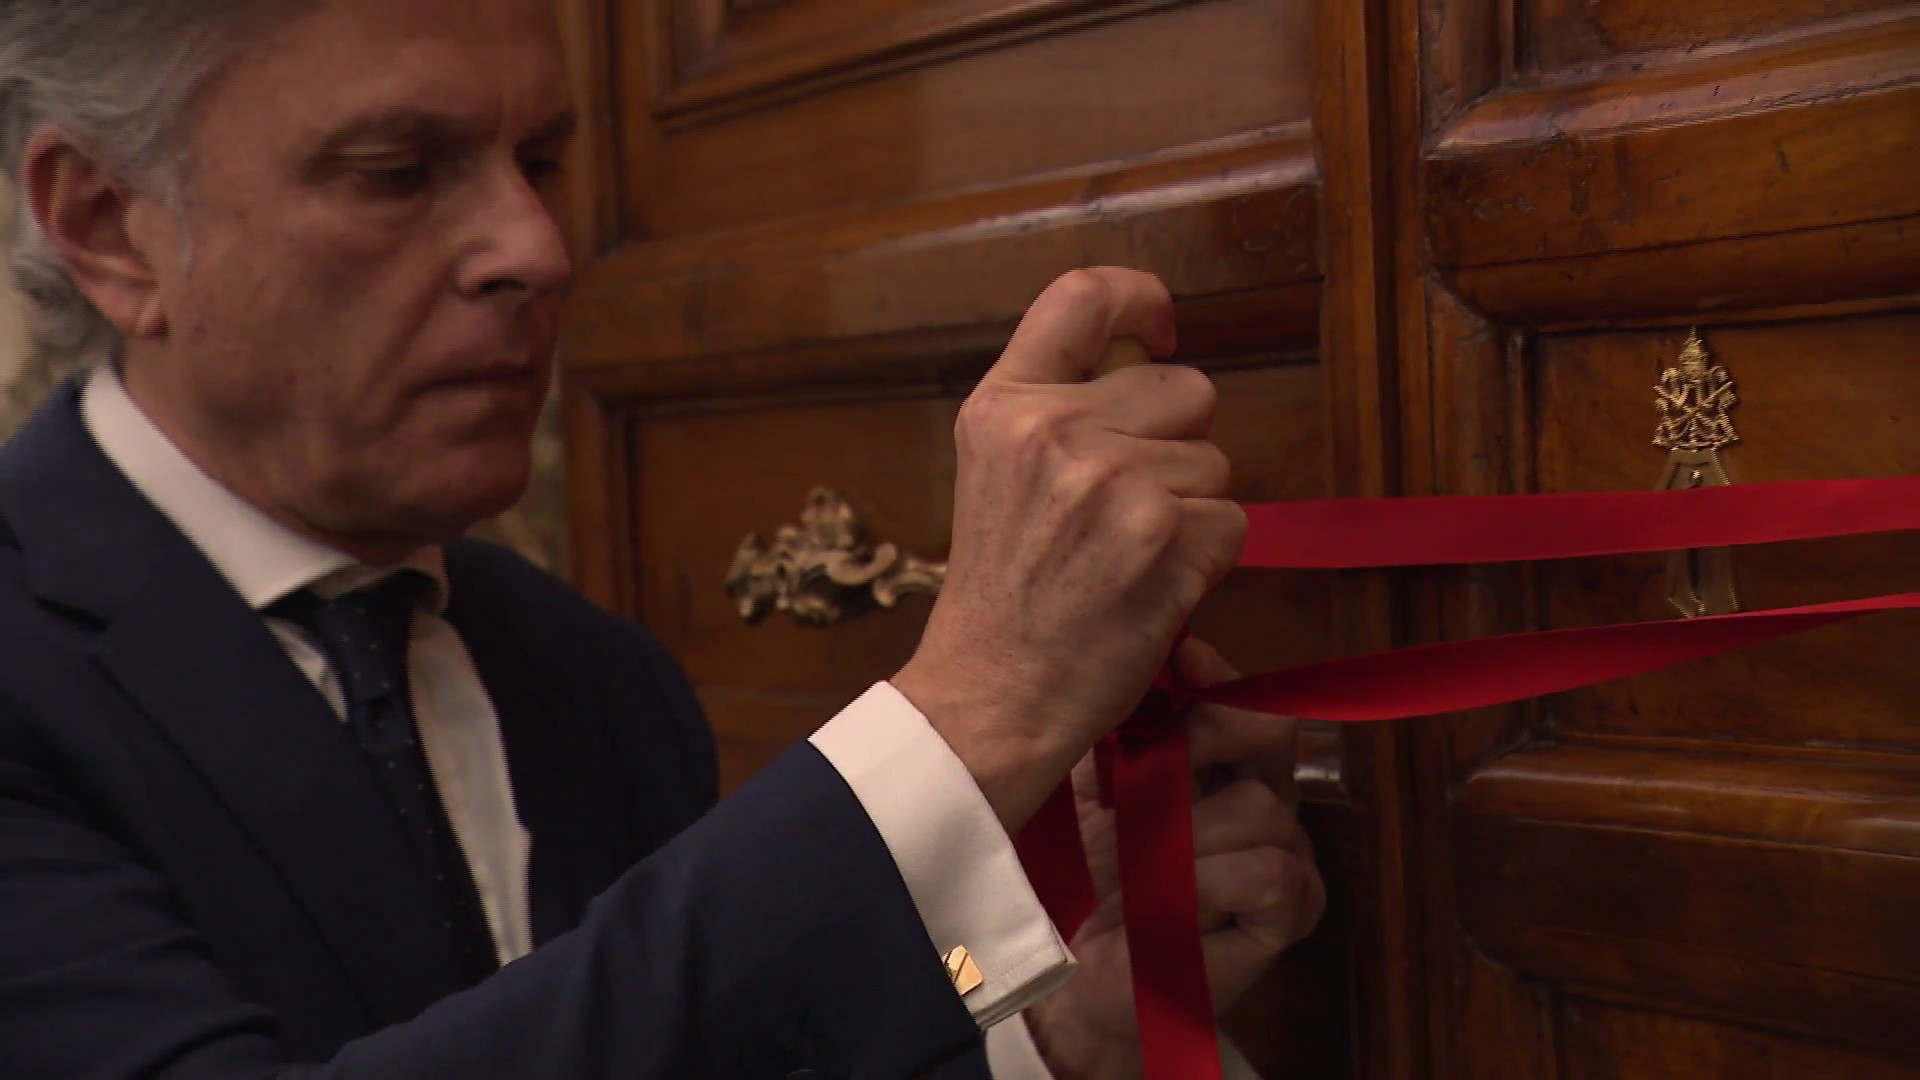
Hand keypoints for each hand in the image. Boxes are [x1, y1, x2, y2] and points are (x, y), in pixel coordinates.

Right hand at [892, 268, 1246, 831]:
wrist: (991, 695)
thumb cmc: (1002, 596)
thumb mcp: (995, 474)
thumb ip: (1057, 408)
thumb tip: (1150, 355)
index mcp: (1005, 406)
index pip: (1083, 296)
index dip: (1139, 299)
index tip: (1159, 330)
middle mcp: (1056, 430)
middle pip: (1185, 389)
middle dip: (1176, 445)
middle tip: (1121, 510)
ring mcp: (1114, 481)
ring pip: (1214, 462)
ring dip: (1191, 511)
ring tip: (1126, 558)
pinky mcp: (1166, 536)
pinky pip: (1233, 522)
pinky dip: (1207, 561)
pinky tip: (1151, 588)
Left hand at [1021, 638, 1327, 1079]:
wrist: (1071, 975)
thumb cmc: (1079, 876)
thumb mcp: (1091, 780)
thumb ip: (1126, 718)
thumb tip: (1165, 652)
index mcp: (1220, 764)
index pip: (1244, 697)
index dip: (1215, 679)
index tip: (1177, 668)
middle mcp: (1263, 801)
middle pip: (1271, 734)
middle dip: (1200, 743)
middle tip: (1143, 775)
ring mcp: (1285, 856)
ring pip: (1261, 806)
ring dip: (1185, 835)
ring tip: (1137, 866)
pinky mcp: (1289, 914)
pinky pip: (1270, 871)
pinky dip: (1210, 883)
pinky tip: (1170, 903)